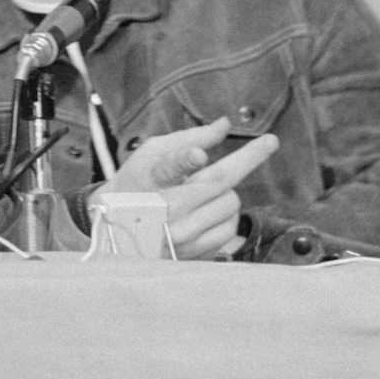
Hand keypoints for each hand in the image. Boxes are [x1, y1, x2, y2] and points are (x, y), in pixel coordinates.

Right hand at [94, 117, 279, 258]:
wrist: (114, 227)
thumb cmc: (138, 181)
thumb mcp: (153, 152)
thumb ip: (190, 137)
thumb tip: (224, 124)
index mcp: (151, 179)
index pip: (168, 168)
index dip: (185, 160)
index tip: (199, 155)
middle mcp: (163, 210)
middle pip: (219, 182)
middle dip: (241, 162)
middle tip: (265, 144)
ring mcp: (176, 235)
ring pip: (231, 206)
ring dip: (228, 195)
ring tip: (206, 195)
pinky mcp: (189, 254)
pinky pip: (230, 232)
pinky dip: (227, 219)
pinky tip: (208, 214)